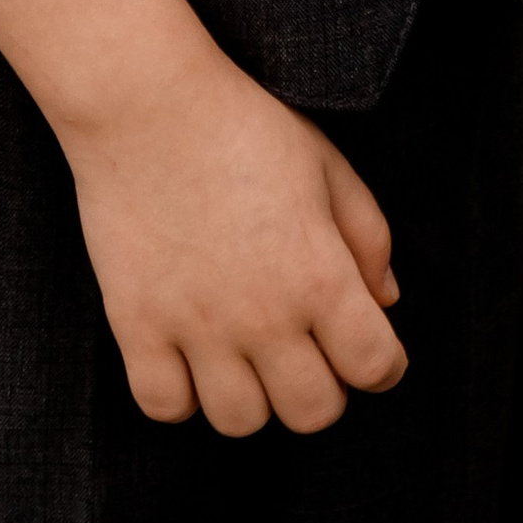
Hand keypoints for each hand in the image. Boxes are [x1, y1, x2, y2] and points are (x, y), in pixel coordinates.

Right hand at [59, 44, 404, 435]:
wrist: (146, 101)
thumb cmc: (243, 123)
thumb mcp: (326, 164)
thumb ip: (369, 235)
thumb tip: (385, 302)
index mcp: (319, 273)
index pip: (376, 367)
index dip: (382, 363)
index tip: (368, 348)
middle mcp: (263, 314)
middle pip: (313, 412)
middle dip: (322, 387)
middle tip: (305, 349)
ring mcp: (196, 326)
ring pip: (241, 421)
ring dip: (253, 394)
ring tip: (244, 351)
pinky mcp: (137, 325)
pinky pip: (167, 406)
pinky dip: (182, 394)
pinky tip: (189, 355)